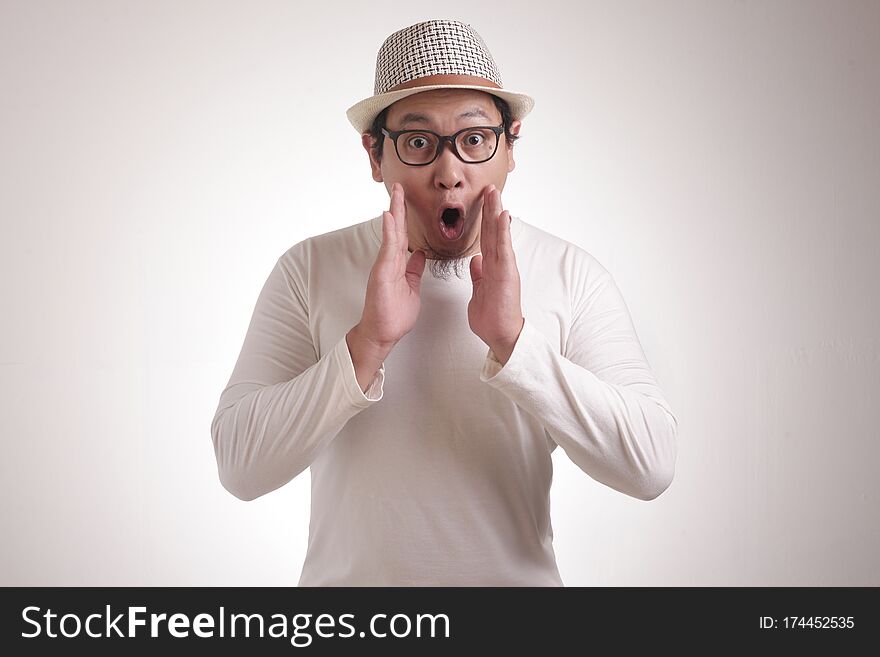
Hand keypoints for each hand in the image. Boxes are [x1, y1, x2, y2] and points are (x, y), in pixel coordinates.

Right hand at [348, 183, 425, 385]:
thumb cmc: (393, 316)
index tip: (406, 199)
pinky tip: (390, 217)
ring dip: (393, 213)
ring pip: (391, 235)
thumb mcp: (411, 288)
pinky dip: (389, 232)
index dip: (405, 218)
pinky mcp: (381, 274)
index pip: (402, 236)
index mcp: (397, 265)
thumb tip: (418, 255)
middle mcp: (389, 262)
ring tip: (395, 194)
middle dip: (398, 207)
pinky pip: (387, 249)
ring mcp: (384, 267)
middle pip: (395, 230)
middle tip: (399, 186)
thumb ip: (413, 270)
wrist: (381, 334)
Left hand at [468, 185, 523, 364]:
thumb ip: (479, 275)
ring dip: (496, 213)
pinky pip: (504, 249)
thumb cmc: (492, 318)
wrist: (501, 335)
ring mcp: (505, 268)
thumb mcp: (479, 292)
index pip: (486, 238)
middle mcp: (500, 264)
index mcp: (492, 267)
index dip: (484, 220)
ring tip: (495, 193)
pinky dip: (503, 232)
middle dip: (491, 209)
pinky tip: (502, 216)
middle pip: (493, 231)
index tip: (483, 202)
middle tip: (489, 188)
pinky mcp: (507, 274)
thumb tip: (476, 261)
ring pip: (499, 235)